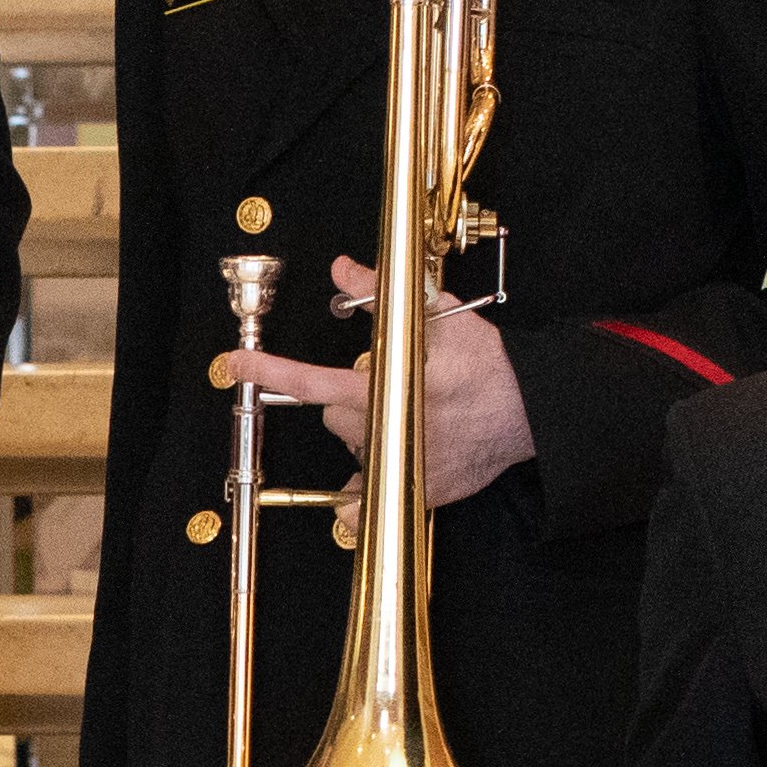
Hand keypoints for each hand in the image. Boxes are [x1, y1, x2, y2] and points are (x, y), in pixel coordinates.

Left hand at [220, 258, 535, 504]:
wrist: (531, 409)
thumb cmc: (487, 363)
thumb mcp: (438, 316)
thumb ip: (380, 295)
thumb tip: (343, 269)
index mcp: (389, 388)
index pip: (315, 381)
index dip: (273, 370)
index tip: (236, 363)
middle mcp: (390, 429)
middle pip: (333, 417)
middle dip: (348, 398)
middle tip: (384, 383)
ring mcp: (402, 465)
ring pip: (352, 445)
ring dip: (364, 428)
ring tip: (404, 414)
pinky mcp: (417, 490)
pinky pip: (364, 497)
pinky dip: (360, 490)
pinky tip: (374, 470)